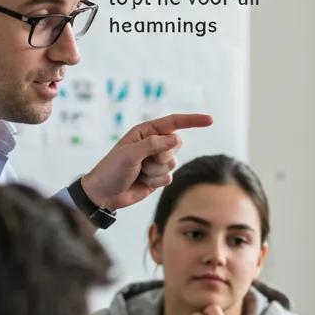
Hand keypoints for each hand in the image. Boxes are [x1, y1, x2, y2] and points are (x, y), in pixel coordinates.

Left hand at [80, 113, 212, 211]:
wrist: (105, 194)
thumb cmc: (112, 170)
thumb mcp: (130, 154)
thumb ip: (154, 144)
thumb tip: (176, 138)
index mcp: (145, 132)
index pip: (173, 123)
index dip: (192, 121)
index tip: (210, 120)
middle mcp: (153, 144)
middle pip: (176, 145)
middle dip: (163, 155)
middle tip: (144, 161)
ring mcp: (156, 161)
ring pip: (173, 163)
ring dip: (156, 171)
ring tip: (140, 173)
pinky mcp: (158, 176)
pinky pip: (169, 178)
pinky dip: (156, 182)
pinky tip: (142, 182)